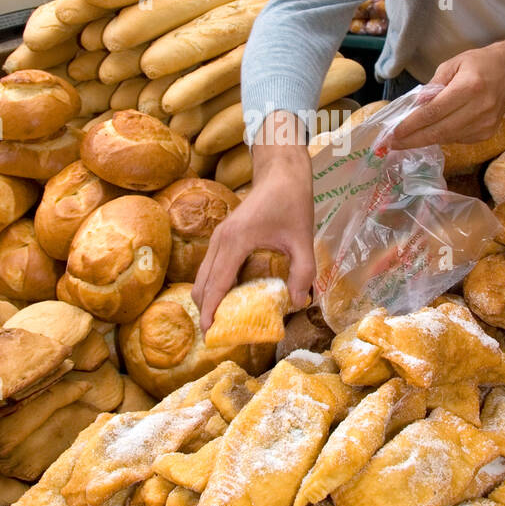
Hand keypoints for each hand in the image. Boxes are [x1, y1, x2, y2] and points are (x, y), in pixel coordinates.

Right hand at [192, 116, 315, 331]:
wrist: (281, 171)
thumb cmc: (292, 201)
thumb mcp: (303, 239)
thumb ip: (302, 272)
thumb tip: (298, 302)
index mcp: (236, 240)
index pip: (216, 283)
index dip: (210, 310)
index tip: (207, 333)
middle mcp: (221, 239)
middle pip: (201, 283)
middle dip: (206, 309)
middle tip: (218, 334)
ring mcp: (218, 237)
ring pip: (202, 275)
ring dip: (208, 298)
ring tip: (222, 321)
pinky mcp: (222, 236)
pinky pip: (210, 267)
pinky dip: (213, 285)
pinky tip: (229, 298)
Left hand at [388, 35, 504, 149]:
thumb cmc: (478, 64)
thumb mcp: (452, 64)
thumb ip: (433, 85)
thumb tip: (416, 106)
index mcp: (469, 87)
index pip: (434, 112)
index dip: (412, 125)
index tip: (394, 133)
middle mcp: (479, 109)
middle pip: (440, 130)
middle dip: (413, 139)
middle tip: (392, 144)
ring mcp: (486, 124)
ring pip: (447, 138)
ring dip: (424, 140)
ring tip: (404, 140)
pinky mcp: (487, 134)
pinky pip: (457, 139)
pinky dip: (441, 137)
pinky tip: (430, 132)